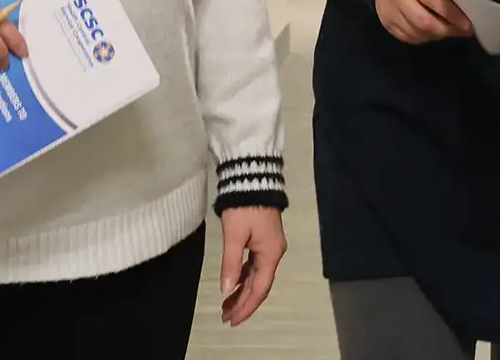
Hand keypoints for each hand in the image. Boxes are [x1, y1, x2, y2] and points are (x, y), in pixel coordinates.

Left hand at [218, 205, 285, 326]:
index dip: (246, 307)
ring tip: (226, 305)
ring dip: (243, 291)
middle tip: (225, 318)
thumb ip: (231, 264)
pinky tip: (235, 283)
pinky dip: (245, 277)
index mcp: (270, 254)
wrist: (252, 178)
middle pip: (259, 285)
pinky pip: (255, 265)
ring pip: (257, 276)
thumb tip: (226, 290)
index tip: (232, 321)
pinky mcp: (264, 239)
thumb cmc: (244, 208)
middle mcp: (274, 253)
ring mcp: (270, 246)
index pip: (259, 289)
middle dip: (243, 302)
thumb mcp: (234, 236)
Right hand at [374, 0, 472, 44]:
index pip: (433, 0)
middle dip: (447, 30)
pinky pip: (409, 38)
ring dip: (438, 35)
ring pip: (418, 33)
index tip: (467, 23)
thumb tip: (463, 0)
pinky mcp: (388, 24)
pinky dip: (425, 38)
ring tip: (452, 31)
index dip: (451, 14)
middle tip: (463, 31)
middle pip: (424, 23)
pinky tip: (435, 32)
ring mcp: (390, 13)